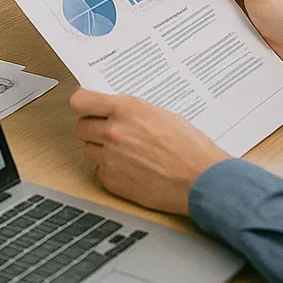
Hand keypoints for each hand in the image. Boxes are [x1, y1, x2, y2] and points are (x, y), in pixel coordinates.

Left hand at [70, 90, 228, 215]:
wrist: (203, 180)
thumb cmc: (190, 148)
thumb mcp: (161, 114)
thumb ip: (130, 110)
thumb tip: (111, 108)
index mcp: (126, 109)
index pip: (80, 101)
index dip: (81, 104)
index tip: (84, 106)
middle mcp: (114, 131)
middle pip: (81, 127)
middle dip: (93, 129)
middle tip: (110, 133)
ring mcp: (111, 157)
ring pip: (89, 150)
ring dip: (102, 150)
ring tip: (127, 153)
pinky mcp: (113, 181)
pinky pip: (99, 172)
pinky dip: (111, 171)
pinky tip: (130, 170)